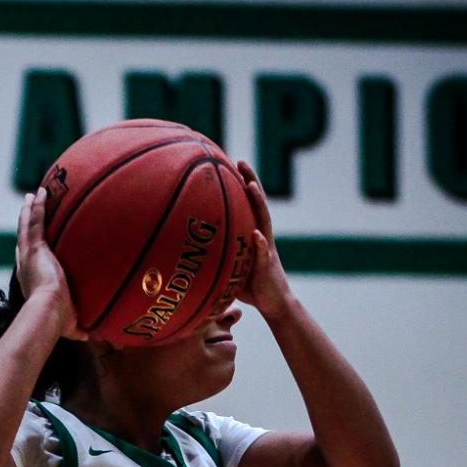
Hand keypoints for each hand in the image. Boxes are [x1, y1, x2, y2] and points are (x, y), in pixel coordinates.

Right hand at [15, 188, 82, 337]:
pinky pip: (34, 221)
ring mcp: (28, 256)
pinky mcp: (34, 248)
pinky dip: (36, 207)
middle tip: (27, 209)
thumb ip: (79, 328)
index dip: (27, 250)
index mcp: (31, 281)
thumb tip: (91, 335)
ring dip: (29, 210)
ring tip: (33, 195)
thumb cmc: (56, 322)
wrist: (48, 313)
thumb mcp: (70, 325)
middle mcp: (26, 266)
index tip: (29, 242)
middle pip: (23, 239)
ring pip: (26, 226)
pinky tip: (39, 193)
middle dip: (25, 224)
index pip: (27, 261)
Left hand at [236, 160, 292, 321]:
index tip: (233, 164)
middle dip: (250, 181)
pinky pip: (263, 254)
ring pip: (263, 221)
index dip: (243, 184)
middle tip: (240, 161)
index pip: (249, 204)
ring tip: (250, 185)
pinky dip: (260, 244)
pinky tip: (256, 234)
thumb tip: (192, 249)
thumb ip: (220, 255)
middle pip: (258, 204)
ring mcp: (266, 250)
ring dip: (258, 203)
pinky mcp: (268, 267)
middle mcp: (262, 237)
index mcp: (254, 235)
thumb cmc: (251, 287)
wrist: (275, 305)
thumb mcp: (232, 267)